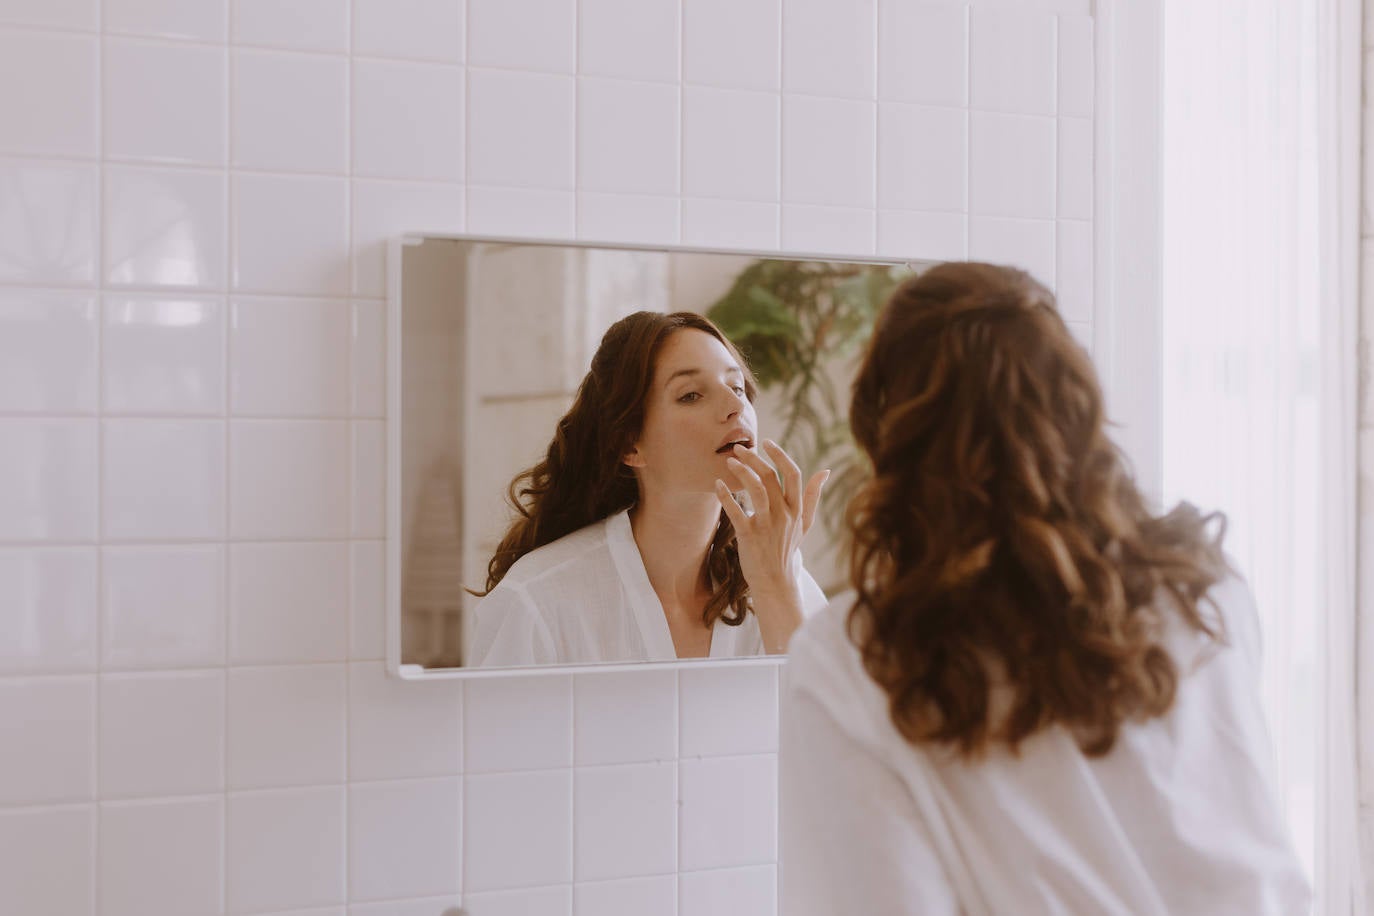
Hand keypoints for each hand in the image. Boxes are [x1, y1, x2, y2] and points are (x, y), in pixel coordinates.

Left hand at [714, 438, 829, 605]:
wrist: (776, 582)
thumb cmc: (787, 549)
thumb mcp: (805, 523)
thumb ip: (813, 496)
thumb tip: (825, 471)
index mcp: (796, 509)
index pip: (793, 474)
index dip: (780, 455)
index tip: (766, 442)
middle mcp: (784, 515)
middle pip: (770, 478)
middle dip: (754, 459)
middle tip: (738, 448)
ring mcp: (767, 525)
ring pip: (756, 490)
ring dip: (742, 472)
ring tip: (729, 462)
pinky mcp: (750, 536)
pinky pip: (737, 512)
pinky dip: (726, 497)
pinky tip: (717, 485)